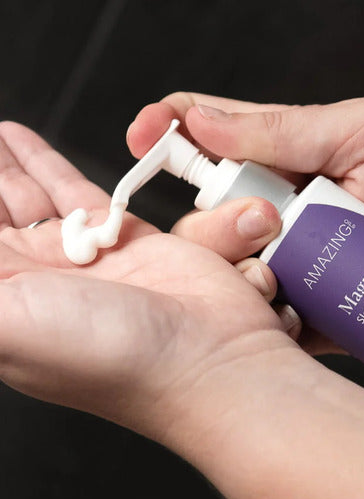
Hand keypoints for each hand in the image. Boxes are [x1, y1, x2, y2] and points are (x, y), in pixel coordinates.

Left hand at [0, 121, 296, 444]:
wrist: (208, 357)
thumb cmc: (114, 357)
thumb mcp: (7, 326)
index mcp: (4, 306)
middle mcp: (36, 283)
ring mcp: (80, 258)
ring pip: (23, 198)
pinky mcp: (123, 237)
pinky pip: (74, 191)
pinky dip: (43, 163)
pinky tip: (19, 140)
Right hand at [130, 94, 363, 341]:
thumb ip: (285, 127)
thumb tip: (203, 116)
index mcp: (296, 157)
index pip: (217, 141)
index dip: (173, 136)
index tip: (142, 135)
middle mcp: (291, 212)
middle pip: (215, 214)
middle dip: (211, 219)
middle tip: (258, 220)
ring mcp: (304, 263)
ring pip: (236, 270)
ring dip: (236, 271)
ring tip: (273, 271)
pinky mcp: (322, 311)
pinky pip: (275, 317)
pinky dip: (266, 316)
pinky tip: (275, 311)